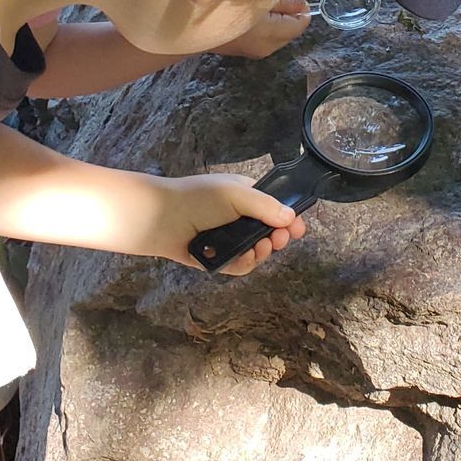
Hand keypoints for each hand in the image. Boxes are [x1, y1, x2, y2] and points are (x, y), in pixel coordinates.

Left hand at [156, 174, 306, 274]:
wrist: (161, 219)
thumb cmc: (197, 199)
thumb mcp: (237, 194)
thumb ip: (266, 206)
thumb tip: (291, 217)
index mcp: (246, 196)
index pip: (276, 208)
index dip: (289, 219)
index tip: (298, 230)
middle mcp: (239, 218)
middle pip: (270, 233)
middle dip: (278, 238)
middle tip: (278, 240)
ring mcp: (229, 239)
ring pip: (257, 252)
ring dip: (262, 252)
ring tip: (259, 248)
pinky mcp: (219, 258)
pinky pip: (240, 266)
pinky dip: (244, 264)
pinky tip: (242, 258)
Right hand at [214, 0, 310, 59]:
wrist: (189, 24)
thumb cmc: (222, 4)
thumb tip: (301, 3)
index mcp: (272, 33)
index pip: (301, 23)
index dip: (301, 6)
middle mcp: (268, 47)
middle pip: (291, 29)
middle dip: (289, 12)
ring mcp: (258, 52)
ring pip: (280, 32)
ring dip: (277, 17)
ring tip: (263, 1)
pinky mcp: (248, 51)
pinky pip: (267, 36)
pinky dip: (266, 24)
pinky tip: (253, 12)